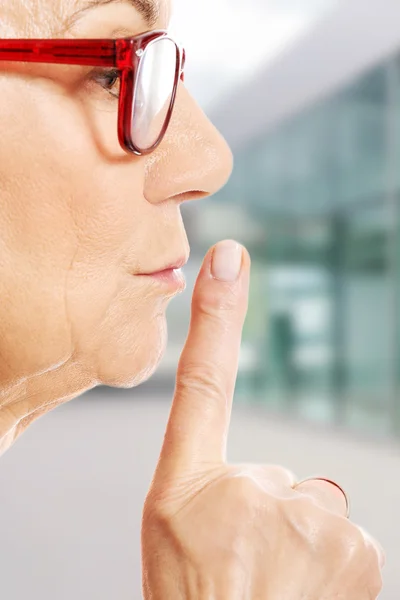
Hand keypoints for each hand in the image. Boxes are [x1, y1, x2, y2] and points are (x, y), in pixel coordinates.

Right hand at [141, 240, 383, 599]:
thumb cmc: (190, 596)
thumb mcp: (173, 531)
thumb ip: (215, 479)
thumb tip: (273, 470)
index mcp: (190, 485)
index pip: (203, 381)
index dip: (216, 316)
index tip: (227, 257)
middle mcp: (255, 491)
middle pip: (276, 479)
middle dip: (265, 515)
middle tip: (242, 566)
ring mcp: (313, 521)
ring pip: (311, 510)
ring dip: (295, 542)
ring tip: (269, 586)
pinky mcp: (360, 552)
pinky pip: (344, 541)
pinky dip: (327, 566)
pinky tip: (299, 594)